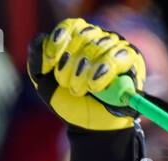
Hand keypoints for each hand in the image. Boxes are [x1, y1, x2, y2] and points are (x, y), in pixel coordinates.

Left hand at [27, 17, 144, 130]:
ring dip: (84, 73)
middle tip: (68, 85)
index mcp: (77, 41)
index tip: (50, 64)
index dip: (58, 42)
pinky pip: (116, 56)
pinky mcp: (130, 59)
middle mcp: (97, 40)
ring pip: (98, 46)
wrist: (89, 126)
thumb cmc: (69, 103)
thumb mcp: (45, 85)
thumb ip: (37, 62)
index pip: (70, 27)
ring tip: (80, 91)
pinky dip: (102, 72)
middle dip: (69, 66)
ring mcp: (115, 47)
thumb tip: (41, 40)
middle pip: (83, 36)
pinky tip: (95, 86)